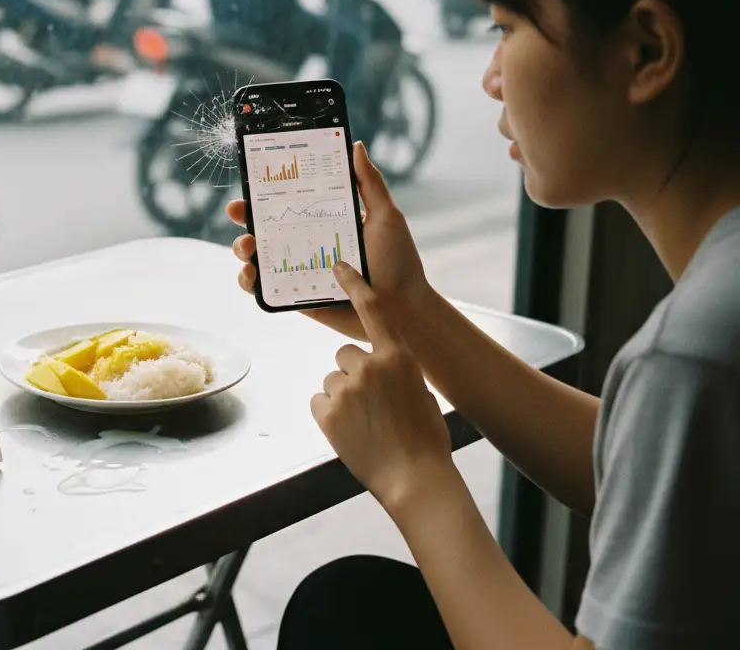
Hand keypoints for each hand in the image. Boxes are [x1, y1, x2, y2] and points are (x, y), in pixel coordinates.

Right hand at [228, 141, 430, 341]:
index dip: (267, 191)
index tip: (252, 181)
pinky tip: (251, 274)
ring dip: (242, 247)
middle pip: (266, 226)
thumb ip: (369, 183)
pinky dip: (248, 281)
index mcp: (326, 221)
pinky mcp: (295, 298)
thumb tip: (355, 145)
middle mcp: (308, 243)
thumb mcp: (386, 217)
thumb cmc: (399, 264)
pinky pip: (263, 289)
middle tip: (238, 211)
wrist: (403, 313)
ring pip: (259, 256)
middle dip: (245, 216)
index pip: (291, 201)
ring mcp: (299, 271)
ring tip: (247, 246)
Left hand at [315, 259, 455, 512]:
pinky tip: (351, 431)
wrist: (415, 479)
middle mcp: (368, 367)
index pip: (371, 311)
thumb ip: (396, 371)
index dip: (355, 286)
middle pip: (346, 355)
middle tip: (375, 404)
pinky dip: (331, 415)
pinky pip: (320, 402)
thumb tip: (379, 367)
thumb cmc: (425, 438)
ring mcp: (344, 389)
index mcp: (397, 357)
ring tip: (366, 423)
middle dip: (355, 375)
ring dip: (344, 397)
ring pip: (332, 380)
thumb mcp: (419, 392)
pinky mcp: (326, 411)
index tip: (339, 266)